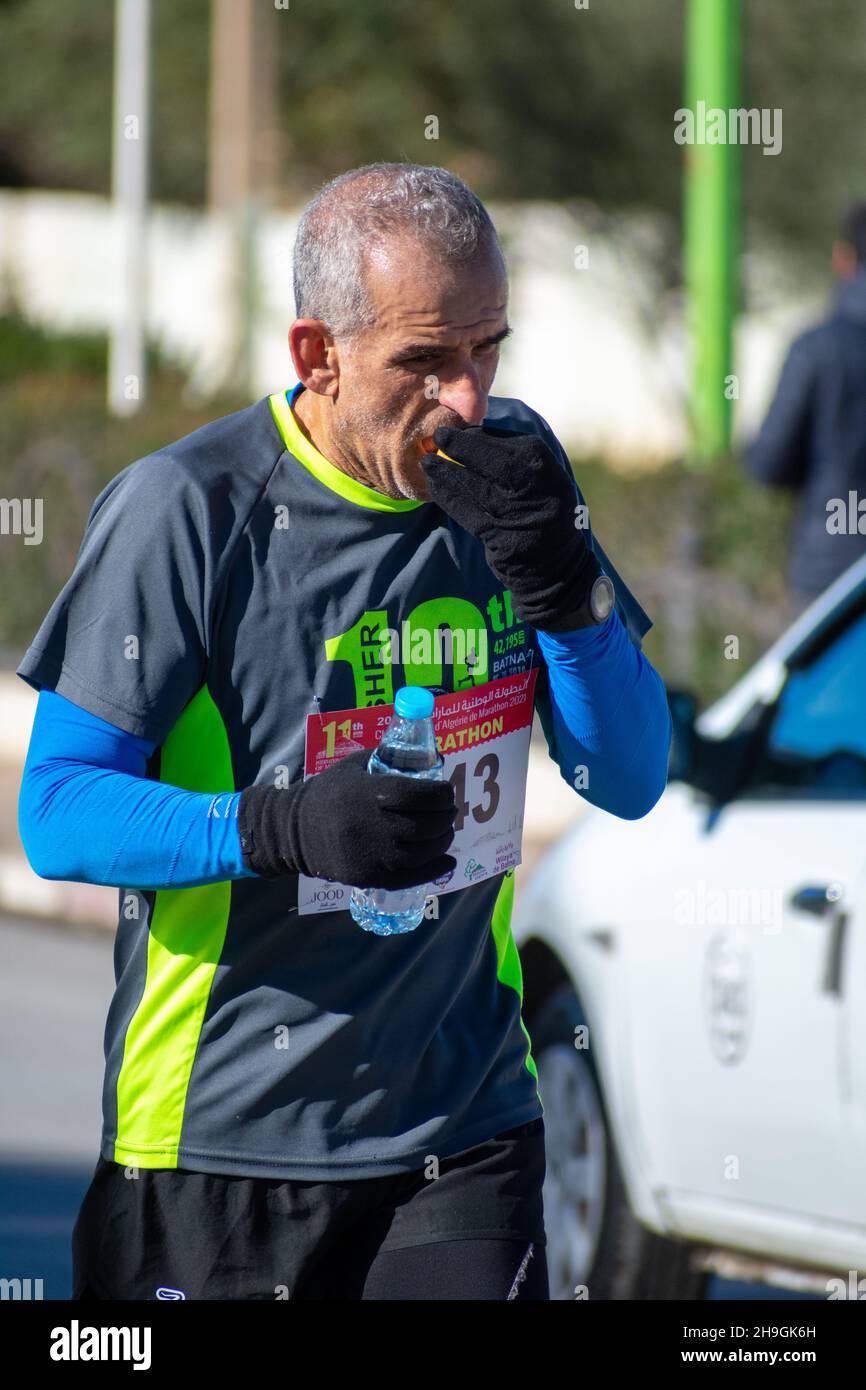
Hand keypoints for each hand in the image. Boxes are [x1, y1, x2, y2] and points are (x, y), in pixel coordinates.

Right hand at [238, 748, 457, 888]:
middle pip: (425, 825)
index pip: (419, 795)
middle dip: (446, 817)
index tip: (446, 791)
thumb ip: (388, 759)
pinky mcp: (368, 877)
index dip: (441, 794)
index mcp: (368, 793)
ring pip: (422, 853)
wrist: (294, 830)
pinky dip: (434, 871)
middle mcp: (371, 826)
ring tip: (445, 832)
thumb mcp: (354, 766)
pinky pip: (410, 878)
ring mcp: (371, 855)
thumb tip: (429, 757)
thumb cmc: (329, 793)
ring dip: (442, 841)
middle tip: (449, 811)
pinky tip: (447, 862)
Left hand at [421, 424, 603, 631]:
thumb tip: (468, 432)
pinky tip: (435, 487)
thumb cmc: (540, 509)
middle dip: (459, 448)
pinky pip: (469, 513)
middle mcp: (535, 487)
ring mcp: (520, 514)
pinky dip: (449, 498)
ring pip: (476, 487)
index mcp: (543, 464)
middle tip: (436, 437)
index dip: (472, 436)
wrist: (555, 563)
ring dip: (446, 473)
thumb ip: (509, 454)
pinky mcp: (502, 539)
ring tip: (427, 463)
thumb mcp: (540, 475)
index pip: (502, 442)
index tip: (450, 430)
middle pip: (490, 461)